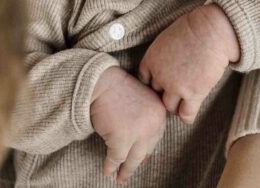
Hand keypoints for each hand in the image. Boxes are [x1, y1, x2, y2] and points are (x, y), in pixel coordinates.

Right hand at [90, 66, 166, 183]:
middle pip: (146, 150)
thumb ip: (146, 118)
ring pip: (133, 159)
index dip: (147, 149)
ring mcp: (138, 133)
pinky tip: (107, 171)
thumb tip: (142, 147)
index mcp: (160, 113)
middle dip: (137, 162)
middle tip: (130, 171)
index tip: (143, 158)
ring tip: (121, 178)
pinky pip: (116, 158)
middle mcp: (153, 124)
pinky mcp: (122, 139)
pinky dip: (111, 166)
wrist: (100, 82)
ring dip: (126, 171)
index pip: (156, 137)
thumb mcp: (141, 99)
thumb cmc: (117, 88)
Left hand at [138, 4, 239, 123]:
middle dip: (165, 92)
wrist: (212, 31)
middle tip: (176, 90)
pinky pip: (186, 114)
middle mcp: (159, 76)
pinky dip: (187, 116)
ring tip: (183, 102)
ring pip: (169, 107)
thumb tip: (166, 62)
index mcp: (151, 59)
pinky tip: (190, 115)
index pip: (145, 79)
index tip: (163, 81)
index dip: (155, 81)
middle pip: (156, 94)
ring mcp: (175, 87)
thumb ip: (162, 54)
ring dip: (176, 105)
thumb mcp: (167, 38)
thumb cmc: (194, 27)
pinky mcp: (193, 94)